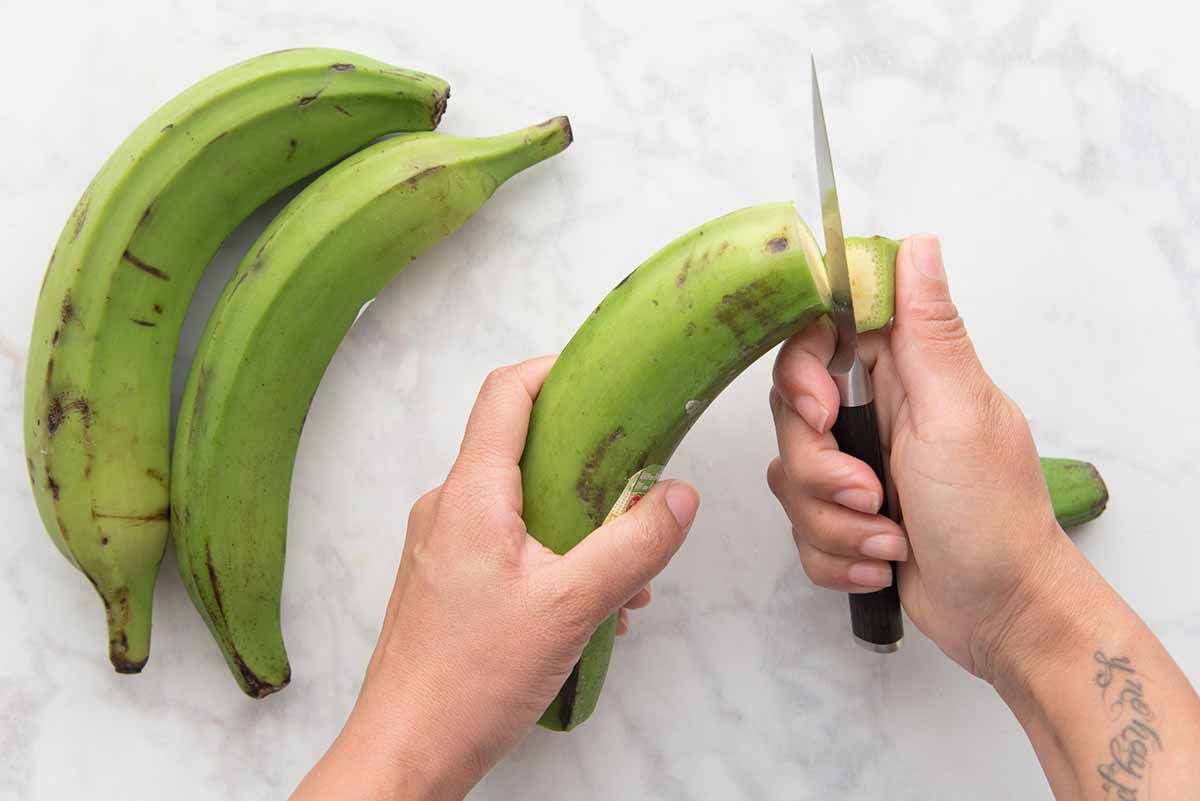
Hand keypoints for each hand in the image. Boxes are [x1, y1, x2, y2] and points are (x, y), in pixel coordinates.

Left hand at [292, 356, 699, 800]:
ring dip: (579, 526)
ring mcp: (444, 545)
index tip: (607, 377)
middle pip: (521, 447)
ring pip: (522, 504)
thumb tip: (678, 494)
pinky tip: (592, 607)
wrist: (406, 751)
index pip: (506, 393)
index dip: (556, 370)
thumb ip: (633, 546)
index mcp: (471, 494)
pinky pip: (509, 544)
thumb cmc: (471, 679)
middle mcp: (449, 507)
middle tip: (637, 486)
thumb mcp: (572, 607)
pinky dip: (555, 558)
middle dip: (588, 464)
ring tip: (626, 577)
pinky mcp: (448, 580)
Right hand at [767, 235, 1075, 680]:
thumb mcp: (959, 415)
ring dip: (835, 523)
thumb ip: (930, 330)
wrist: (1003, 615)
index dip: (802, 372)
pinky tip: (884, 563)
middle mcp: (876, 413)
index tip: (821, 412)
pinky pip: (801, 528)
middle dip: (820, 470)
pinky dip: (838, 555)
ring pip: (789, 478)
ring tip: (892, 541)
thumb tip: (918, 244)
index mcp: (907, 373)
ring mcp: (858, 466)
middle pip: (791, 415)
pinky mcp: (845, 517)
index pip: (819, 336)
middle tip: (873, 494)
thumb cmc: (994, 517)